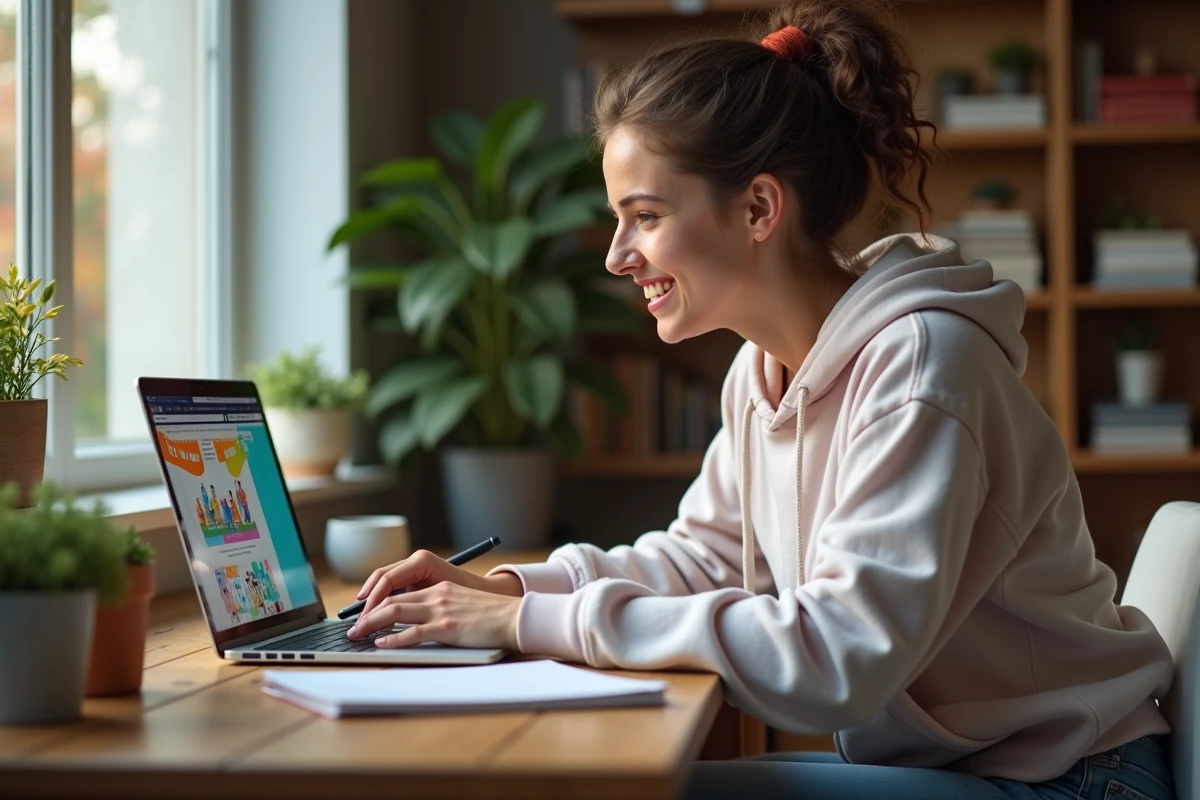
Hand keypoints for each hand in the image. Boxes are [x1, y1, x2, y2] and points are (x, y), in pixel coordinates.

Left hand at [347, 581, 521, 650]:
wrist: (515, 617)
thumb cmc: (492, 616)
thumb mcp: (463, 604)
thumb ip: (442, 608)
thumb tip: (421, 622)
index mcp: (440, 589)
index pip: (400, 593)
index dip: (378, 604)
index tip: (364, 616)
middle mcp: (437, 595)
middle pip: (392, 600)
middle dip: (367, 615)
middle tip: (353, 629)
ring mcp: (441, 610)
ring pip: (395, 612)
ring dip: (371, 624)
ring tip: (357, 635)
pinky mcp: (447, 627)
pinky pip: (413, 633)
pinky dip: (393, 639)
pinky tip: (382, 644)